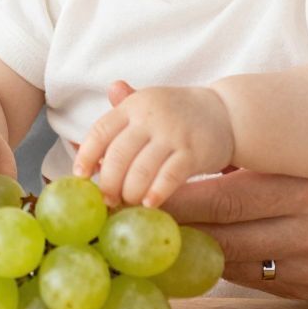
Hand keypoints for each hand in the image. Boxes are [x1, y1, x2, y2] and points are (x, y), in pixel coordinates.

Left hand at [72, 81, 234, 209]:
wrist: (227, 112)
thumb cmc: (179, 113)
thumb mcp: (149, 105)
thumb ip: (121, 114)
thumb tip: (89, 121)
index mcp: (134, 106)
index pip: (101, 131)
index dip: (86, 156)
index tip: (80, 176)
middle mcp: (151, 117)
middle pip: (118, 155)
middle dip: (108, 182)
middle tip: (107, 199)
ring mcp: (173, 134)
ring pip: (141, 170)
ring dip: (130, 192)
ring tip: (128, 202)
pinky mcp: (194, 151)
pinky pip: (169, 176)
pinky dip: (156, 193)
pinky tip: (150, 203)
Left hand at [98, 80, 307, 298]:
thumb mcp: (277, 133)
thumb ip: (196, 121)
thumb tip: (117, 89)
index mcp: (307, 183)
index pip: (223, 198)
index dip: (172, 201)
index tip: (130, 198)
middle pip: (224, 235)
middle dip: (172, 230)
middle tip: (127, 223)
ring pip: (233, 264)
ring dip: (190, 252)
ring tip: (153, 237)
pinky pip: (254, 279)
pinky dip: (225, 265)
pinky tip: (202, 251)